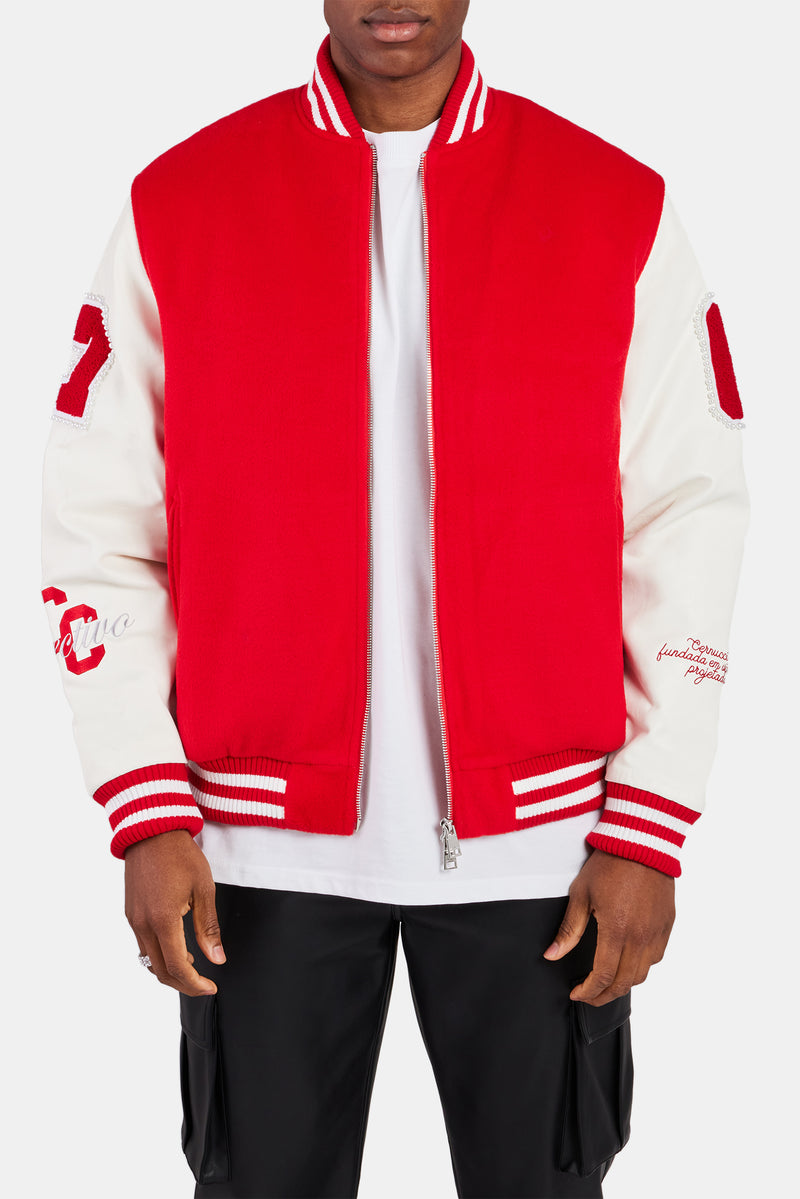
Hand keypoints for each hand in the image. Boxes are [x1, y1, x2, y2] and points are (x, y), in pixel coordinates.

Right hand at [124, 829, 225, 995]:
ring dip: (170, 970)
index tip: (211, 987)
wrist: (151, 830)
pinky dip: (159, 955)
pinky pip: (143, 945)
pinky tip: (177, 948)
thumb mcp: (203, 889)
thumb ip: (208, 928)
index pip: (177, 967)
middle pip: (160, 970)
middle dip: (183, 984)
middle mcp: (142, 924)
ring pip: (149, 960)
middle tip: (204, 984)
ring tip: (193, 968)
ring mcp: (133, 919)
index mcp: (162, 919)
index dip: (195, 983)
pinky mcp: (130, 913)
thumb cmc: (180, 855)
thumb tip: (217, 959)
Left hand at [543, 847, 674, 1005]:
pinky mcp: (667, 924)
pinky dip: (641, 966)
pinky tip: (628, 961)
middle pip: (624, 983)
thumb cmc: (609, 863)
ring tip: (607, 982)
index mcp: (616, 931)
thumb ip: (569, 930)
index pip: (603, 977)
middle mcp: (640, 937)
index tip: (577, 993)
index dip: (588, 991)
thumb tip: (552, 955)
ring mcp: (657, 932)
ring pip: (643, 974)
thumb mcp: (581, 894)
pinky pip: (656, 957)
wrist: (642, 841)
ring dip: (624, 984)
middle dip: (604, 995)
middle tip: (589, 995)